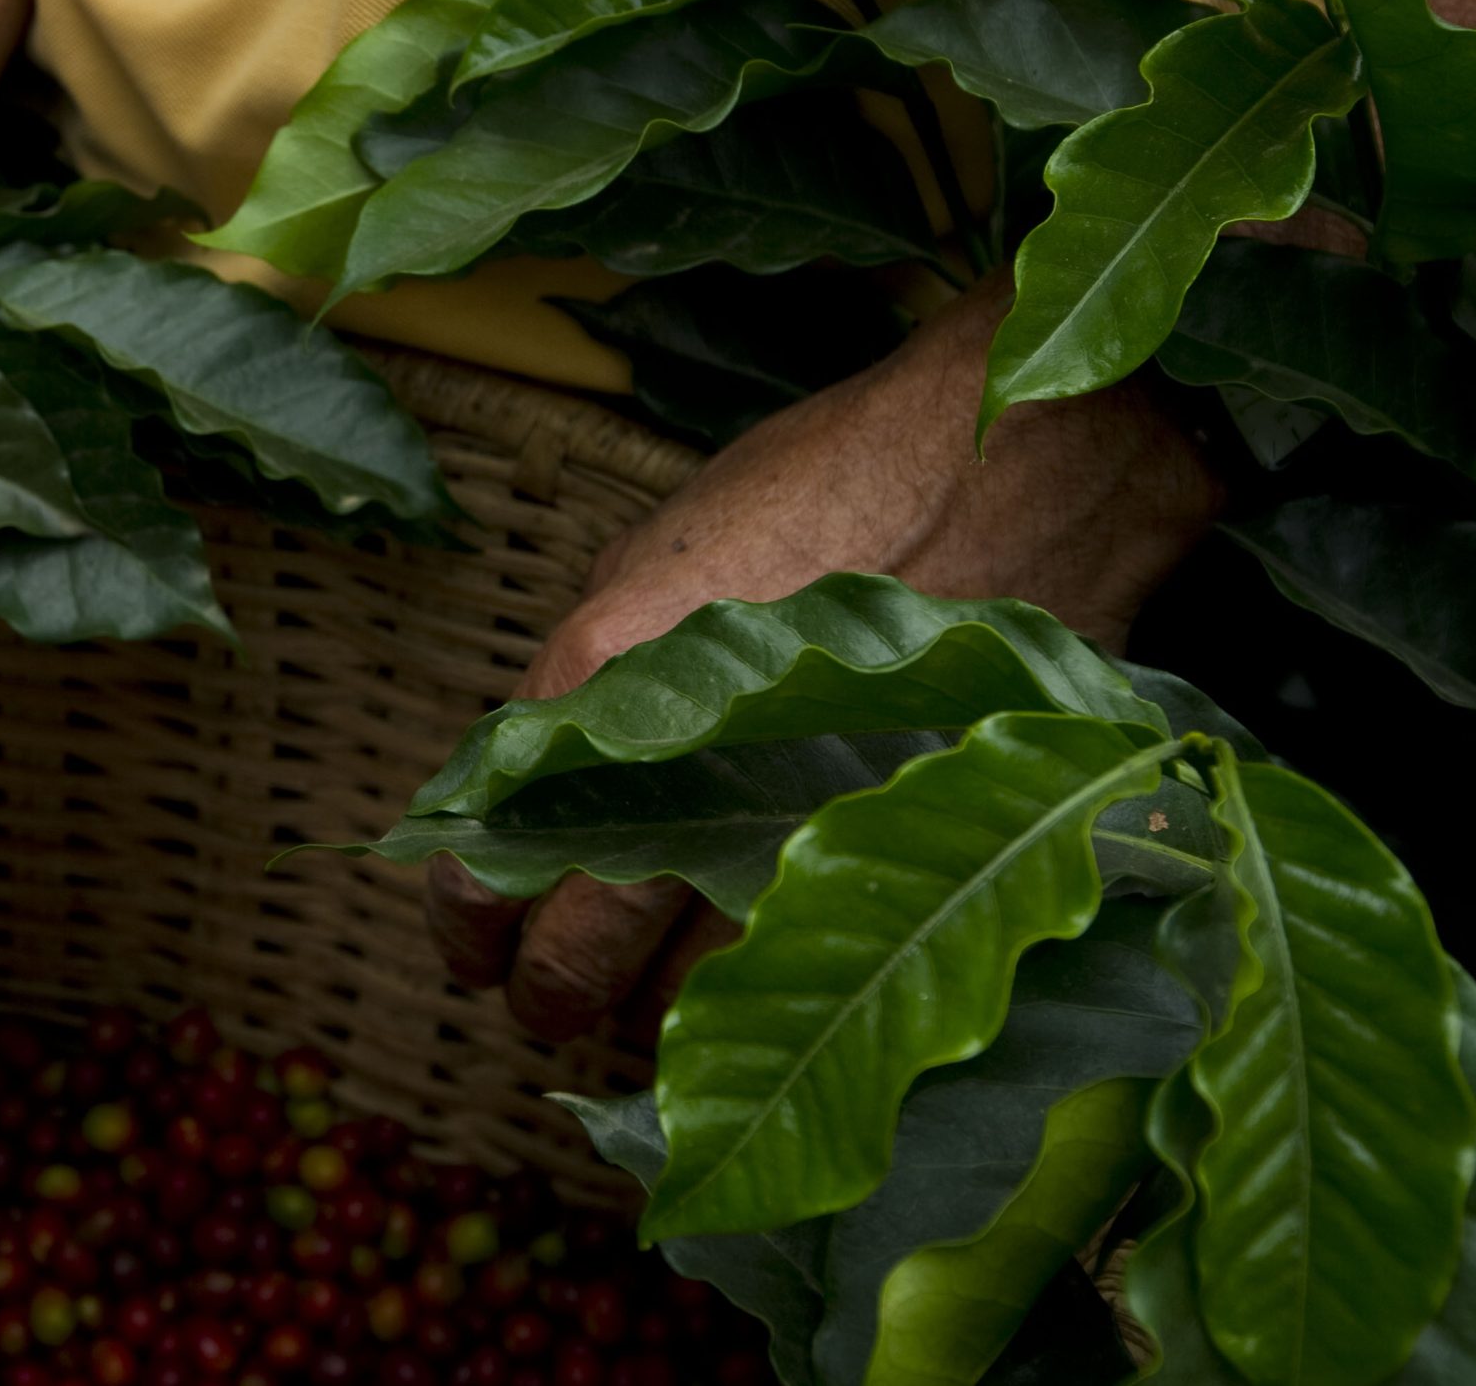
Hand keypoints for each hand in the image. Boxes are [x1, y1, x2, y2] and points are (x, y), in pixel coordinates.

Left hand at [423, 271, 1225, 1042]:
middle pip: (584, 944)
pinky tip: (748, 984)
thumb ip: (588, 683)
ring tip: (637, 1004)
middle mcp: (690, 759)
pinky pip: (805, 954)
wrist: (1007, 464)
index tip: (468, 944)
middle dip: (550, 991)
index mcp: (604, 674)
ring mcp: (800, 814)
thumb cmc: (819, 486)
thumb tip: (526, 778)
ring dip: (653, 1011)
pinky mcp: (894, 839)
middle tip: (537, 1005)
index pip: (494, 847)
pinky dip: (767, 984)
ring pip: (696, 984)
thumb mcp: (656, 562)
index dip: (469, 916)